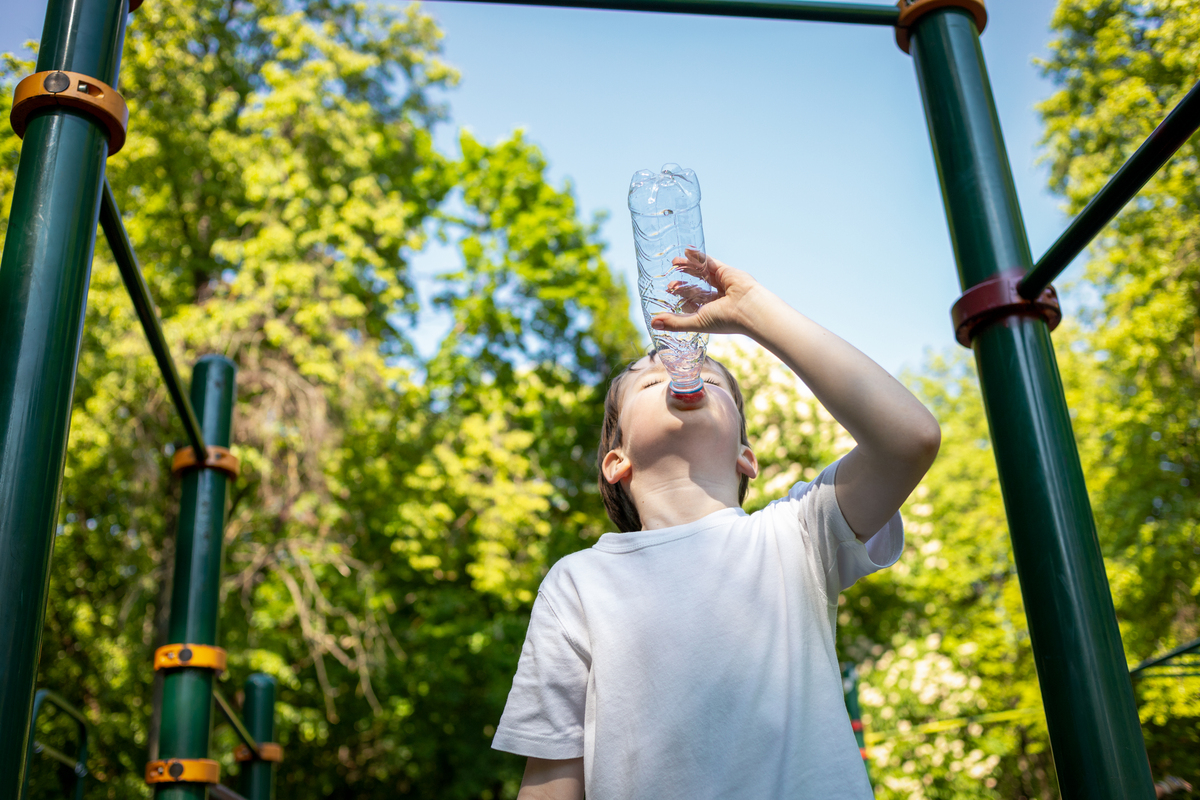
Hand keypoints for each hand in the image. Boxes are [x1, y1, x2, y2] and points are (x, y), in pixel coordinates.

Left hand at [651, 250, 766, 335]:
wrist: (748, 309)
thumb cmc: (725, 320)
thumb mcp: (696, 322)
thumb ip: (675, 322)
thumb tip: (653, 324)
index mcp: (712, 312)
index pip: (694, 305)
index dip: (682, 301)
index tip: (670, 298)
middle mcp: (717, 299)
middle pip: (697, 289)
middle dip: (683, 286)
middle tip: (670, 284)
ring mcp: (721, 283)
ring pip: (701, 274)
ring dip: (688, 268)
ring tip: (674, 263)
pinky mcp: (725, 270)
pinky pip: (709, 261)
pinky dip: (698, 256)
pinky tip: (687, 251)